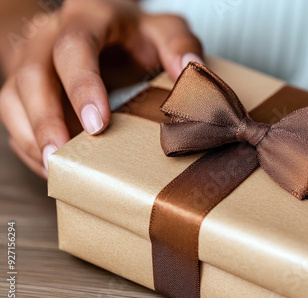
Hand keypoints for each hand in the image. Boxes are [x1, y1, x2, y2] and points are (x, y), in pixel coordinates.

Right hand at [0, 0, 202, 177]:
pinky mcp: (25, 86)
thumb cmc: (136, 36)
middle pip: (32, 75)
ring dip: (32, 136)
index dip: (82, 86)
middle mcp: (50, 36)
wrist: (105, 33)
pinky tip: (52, 165)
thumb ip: (179, 45)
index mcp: (87, 18)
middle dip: (46, 120)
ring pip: (13, 97)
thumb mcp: (164, 31)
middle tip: (63, 157)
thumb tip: (189, 71)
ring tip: (55, 169)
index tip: (98, 124)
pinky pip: (14, 116)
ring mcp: (32, 60)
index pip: (74, 47)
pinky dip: (29, 143)